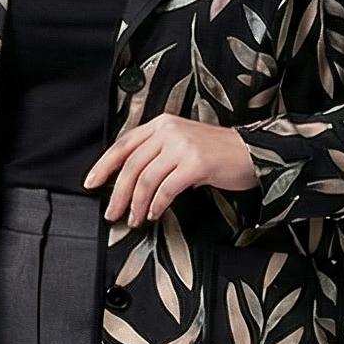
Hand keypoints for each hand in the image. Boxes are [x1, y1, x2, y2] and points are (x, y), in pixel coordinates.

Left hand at [83, 117, 255, 225]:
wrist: (252, 152)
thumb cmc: (216, 153)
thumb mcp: (181, 145)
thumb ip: (156, 154)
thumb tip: (128, 181)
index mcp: (161, 124)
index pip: (123, 145)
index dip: (104, 166)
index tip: (91, 184)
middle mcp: (169, 131)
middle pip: (131, 166)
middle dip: (117, 194)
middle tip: (112, 213)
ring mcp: (183, 146)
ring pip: (146, 179)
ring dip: (136, 204)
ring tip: (134, 219)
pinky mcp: (196, 163)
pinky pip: (166, 189)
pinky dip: (156, 205)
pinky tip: (153, 214)